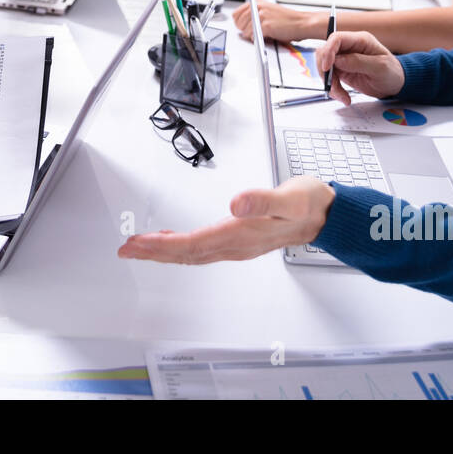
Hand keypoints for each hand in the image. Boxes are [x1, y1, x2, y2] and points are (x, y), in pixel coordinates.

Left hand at [117, 178, 335, 263]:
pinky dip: (180, 247)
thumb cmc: (308, 204)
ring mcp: (237, 246)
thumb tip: (236, 204)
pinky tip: (170, 241)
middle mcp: (236, 245)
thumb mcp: (290, 198)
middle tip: (126, 249)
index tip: (137, 243)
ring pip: (192, 255)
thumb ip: (263, 201)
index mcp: (243, 235)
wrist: (326, 215)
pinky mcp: (238, 241)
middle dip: (154, 253)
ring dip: (164, 252)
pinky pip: (202, 250)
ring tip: (139, 247)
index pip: (194, 244)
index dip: (162, 246)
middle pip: (187, 254)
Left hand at [231, 0, 325, 42]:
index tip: (241, 27)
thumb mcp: (269, 12)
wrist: (301, 23)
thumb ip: (256, 15)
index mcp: (258, 3)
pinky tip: (264, 37)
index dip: (238, 23)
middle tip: (252, 33)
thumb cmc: (288, 20)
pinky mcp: (266, 25)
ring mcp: (262, 16)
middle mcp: (259, 7)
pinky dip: (257, 39)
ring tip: (260, 35)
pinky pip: (253, 36)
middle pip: (239, 22)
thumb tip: (242, 25)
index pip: (237, 13)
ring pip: (245, 30)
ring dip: (251, 36)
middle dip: (243, 30)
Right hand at [314, 30, 404, 103]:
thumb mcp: (380, 68)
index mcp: (360, 40)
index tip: (326, 67)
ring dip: (329, 83)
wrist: (395, 84)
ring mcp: (344, 59)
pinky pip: (330, 78)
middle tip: (333, 86)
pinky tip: (344, 97)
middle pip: (325, 52)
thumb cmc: (392, 72)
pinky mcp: (342, 70)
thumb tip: (337, 60)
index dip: (328, 51)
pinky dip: (333, 89)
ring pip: (324, 67)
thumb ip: (358, 62)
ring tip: (342, 95)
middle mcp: (350, 47)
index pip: (336, 39)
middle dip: (325, 71)